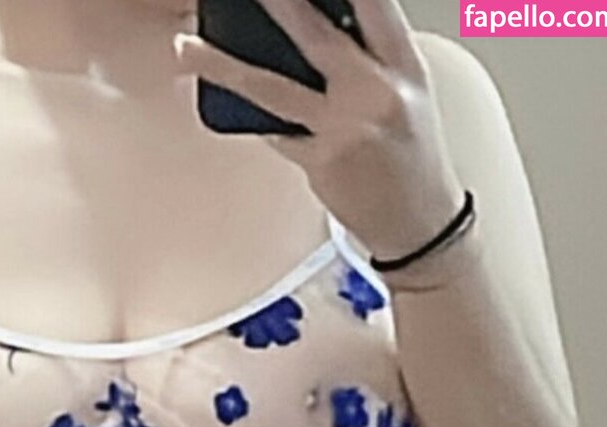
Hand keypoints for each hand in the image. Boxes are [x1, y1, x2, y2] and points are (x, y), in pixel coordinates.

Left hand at [173, 0, 465, 260]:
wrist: (420, 225)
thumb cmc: (411, 160)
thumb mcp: (407, 95)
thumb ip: (367, 61)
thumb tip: (309, 33)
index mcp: (404, 65)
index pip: (375, 4)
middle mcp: (377, 90)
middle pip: (315, 34)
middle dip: (277, 4)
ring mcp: (346, 127)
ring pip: (271, 87)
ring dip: (222, 66)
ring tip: (186, 48)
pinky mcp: (321, 162)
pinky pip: (274, 133)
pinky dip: (254, 120)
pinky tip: (229, 105)